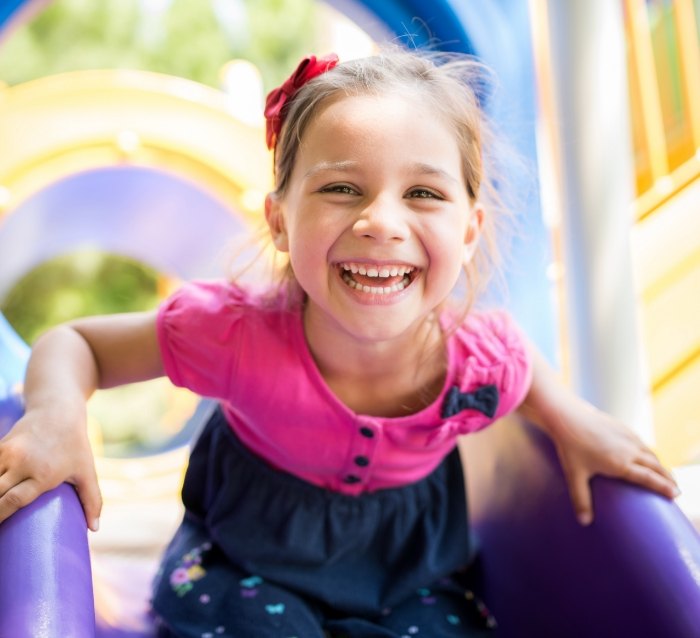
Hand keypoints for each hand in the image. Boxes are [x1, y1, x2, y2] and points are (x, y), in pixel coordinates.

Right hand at [0, 407, 101, 530]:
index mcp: (44, 474)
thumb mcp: (87, 471)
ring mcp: (8, 453)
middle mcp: (22, 463)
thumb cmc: (75, 445)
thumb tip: (95, 529)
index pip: (14, 501)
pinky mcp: (0, 446)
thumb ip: (92, 500)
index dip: (0, 518)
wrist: (58, 411)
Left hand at [551, 400, 678, 525]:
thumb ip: (581, 499)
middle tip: (676, 489)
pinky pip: (641, 442)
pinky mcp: (622, 427)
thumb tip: (584, 522)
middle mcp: (629, 450)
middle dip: (667, 478)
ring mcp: (627, 437)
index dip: (664, 487)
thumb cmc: (570, 447)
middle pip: (655, 466)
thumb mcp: (574, 475)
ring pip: (650, 453)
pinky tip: (648, 455)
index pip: (648, 478)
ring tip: (665, 475)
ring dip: (660, 465)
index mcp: (621, 464)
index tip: (676, 495)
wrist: (567, 417)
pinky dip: (649, 452)